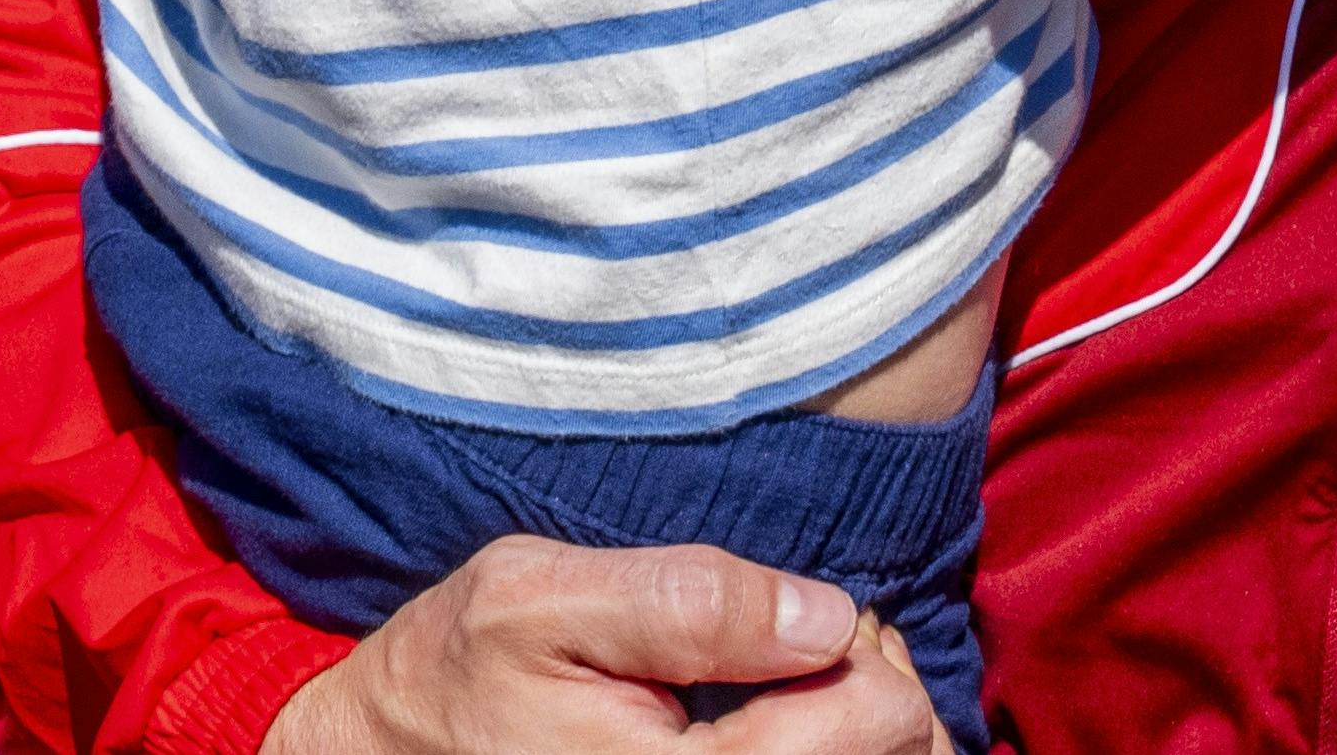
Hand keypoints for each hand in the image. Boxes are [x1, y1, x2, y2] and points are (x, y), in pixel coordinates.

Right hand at [258, 537, 939, 754]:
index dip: (860, 647)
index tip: (800, 621)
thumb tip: (823, 614)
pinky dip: (821, 754)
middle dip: (870, 691)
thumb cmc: (458, 674)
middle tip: (799, 651)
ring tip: (787, 693)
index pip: (878, 721)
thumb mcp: (542, 598)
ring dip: (855, 733)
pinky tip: (776, 733)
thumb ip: (687, 600)